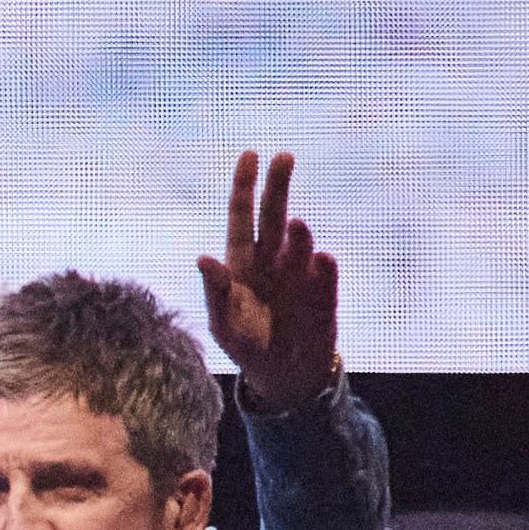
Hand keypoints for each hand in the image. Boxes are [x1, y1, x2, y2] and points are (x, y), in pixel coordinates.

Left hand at [197, 150, 338, 414]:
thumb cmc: (248, 344)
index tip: (250, 154)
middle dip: (278, 187)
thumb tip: (203, 258)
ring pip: (298, 245)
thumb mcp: (223, 323)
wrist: (285, 375)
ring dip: (297, 235)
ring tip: (296, 226)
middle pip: (274, 216)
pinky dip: (323, 266)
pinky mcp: (324, 295)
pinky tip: (321, 258)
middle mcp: (272, 261)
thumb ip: (215, 291)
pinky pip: (325, 275)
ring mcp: (300, 275)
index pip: (241, 217)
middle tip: (285, 157)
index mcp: (242, 263)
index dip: (244, 187)